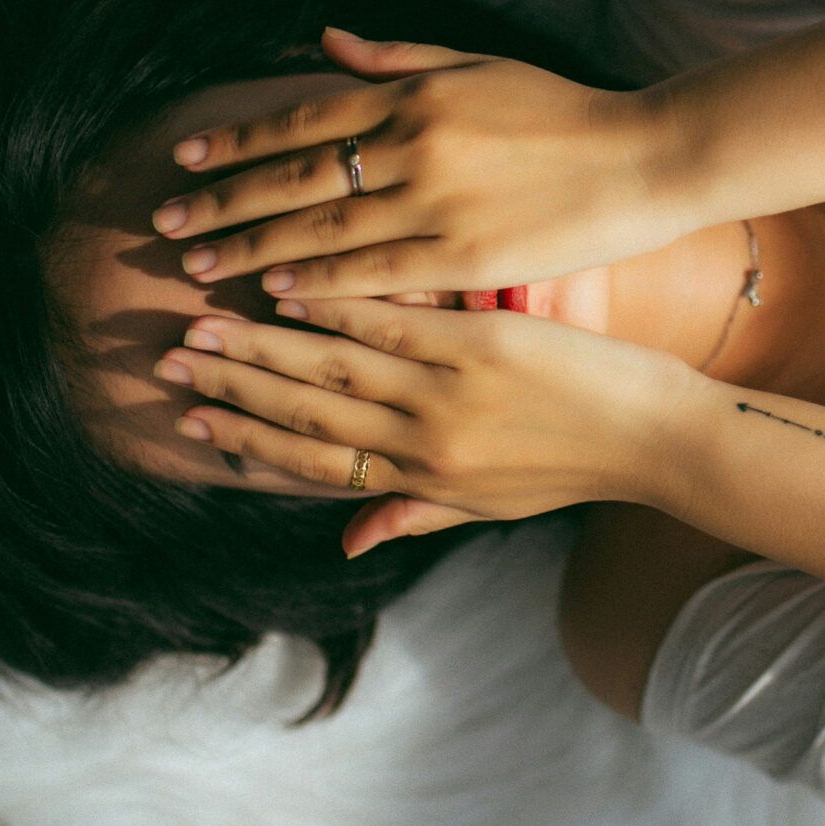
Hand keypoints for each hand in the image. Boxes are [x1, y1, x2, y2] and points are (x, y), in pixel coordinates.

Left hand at [154, 27, 700, 299]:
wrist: (645, 157)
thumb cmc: (561, 110)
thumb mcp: (477, 66)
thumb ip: (395, 60)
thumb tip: (322, 43)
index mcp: (416, 95)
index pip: (304, 117)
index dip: (241, 139)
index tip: (188, 155)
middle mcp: (417, 145)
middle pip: (298, 178)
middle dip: (226, 202)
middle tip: (166, 224)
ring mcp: (439, 205)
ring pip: (324, 232)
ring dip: (256, 250)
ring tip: (202, 268)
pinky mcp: (467, 258)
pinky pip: (377, 274)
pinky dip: (321, 285)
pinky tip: (278, 295)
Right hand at [158, 294, 700, 555]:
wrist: (656, 440)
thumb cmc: (578, 466)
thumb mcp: (491, 507)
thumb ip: (415, 515)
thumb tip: (348, 543)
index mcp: (421, 481)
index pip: (314, 462)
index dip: (247, 439)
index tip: (194, 420)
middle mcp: (423, 444)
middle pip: (305, 414)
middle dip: (232, 388)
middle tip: (167, 362)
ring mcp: (447, 394)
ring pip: (333, 369)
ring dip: (262, 346)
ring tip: (205, 322)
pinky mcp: (480, 348)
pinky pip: (392, 324)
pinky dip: (339, 305)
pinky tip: (293, 282)